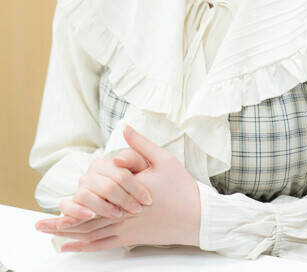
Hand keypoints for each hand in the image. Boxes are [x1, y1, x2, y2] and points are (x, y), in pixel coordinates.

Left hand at [36, 125, 200, 251]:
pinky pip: (104, 245)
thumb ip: (140, 144)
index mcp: (128, 195)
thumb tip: (124, 127)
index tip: (55, 205)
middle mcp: (123, 215)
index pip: (96, 201)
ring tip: (49, 235)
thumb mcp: (163, 159)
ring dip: (69, 235)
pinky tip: (73, 248)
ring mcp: (127, 229)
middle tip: (39, 225)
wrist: (197, 216)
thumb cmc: (180, 187)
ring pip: (92, 234)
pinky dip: (87, 247)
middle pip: (86, 221)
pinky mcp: (132, 238)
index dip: (74, 204)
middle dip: (62, 223)